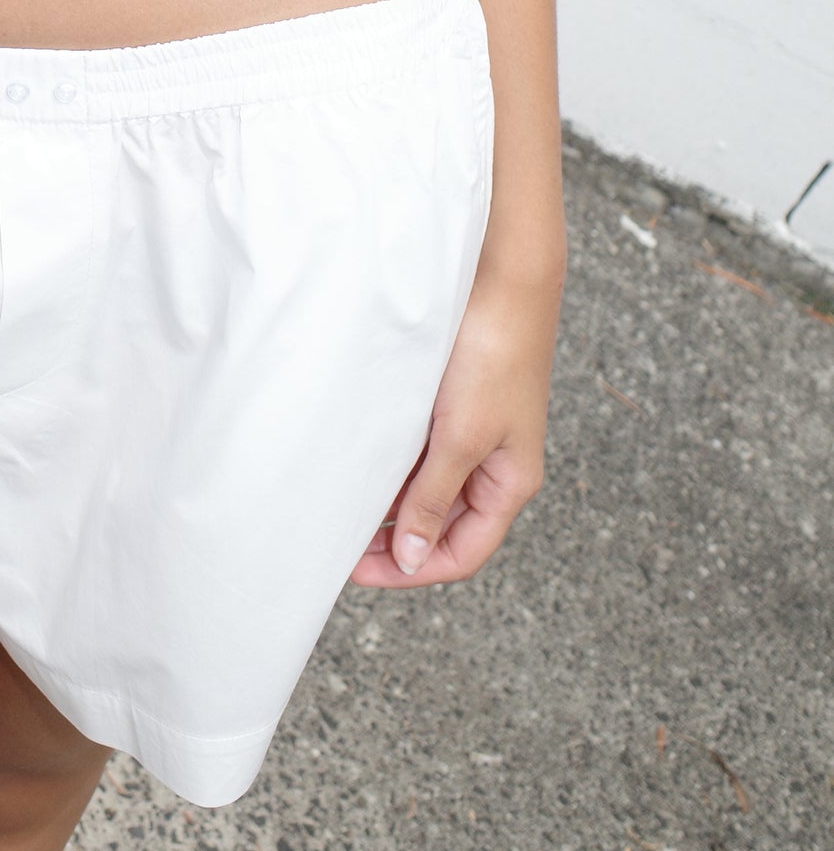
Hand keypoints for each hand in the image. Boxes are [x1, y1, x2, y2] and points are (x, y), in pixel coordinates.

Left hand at [350, 261, 560, 586]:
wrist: (503, 280)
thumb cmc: (493, 357)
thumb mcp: (460, 437)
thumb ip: (432, 499)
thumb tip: (411, 557)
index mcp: (509, 484)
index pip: (460, 554)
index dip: (410, 570)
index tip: (357, 570)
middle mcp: (495, 466)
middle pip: (443, 526)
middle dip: (395, 541)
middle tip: (341, 544)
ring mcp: (475, 434)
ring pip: (429, 488)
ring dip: (391, 501)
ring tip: (343, 505)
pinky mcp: (456, 404)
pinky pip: (422, 451)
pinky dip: (394, 464)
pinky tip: (361, 461)